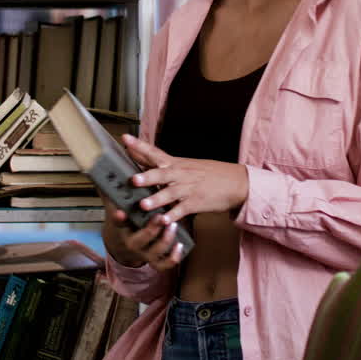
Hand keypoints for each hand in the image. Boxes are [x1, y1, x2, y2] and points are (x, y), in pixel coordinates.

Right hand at [100, 198, 184, 270]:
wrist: (125, 245)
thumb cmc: (125, 221)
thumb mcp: (116, 206)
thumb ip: (111, 190)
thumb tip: (95, 169)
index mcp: (122, 228)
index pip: (117, 222)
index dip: (119, 218)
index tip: (120, 212)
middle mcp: (132, 242)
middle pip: (140, 239)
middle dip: (150, 229)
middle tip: (159, 216)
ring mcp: (145, 253)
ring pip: (155, 251)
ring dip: (165, 240)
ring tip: (173, 226)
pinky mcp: (155, 260)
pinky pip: (165, 264)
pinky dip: (173, 257)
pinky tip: (180, 246)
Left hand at [123, 134, 248, 224]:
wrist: (235, 182)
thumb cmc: (209, 173)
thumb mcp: (187, 165)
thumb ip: (165, 165)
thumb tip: (142, 159)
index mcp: (176, 163)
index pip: (154, 152)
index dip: (139, 145)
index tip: (125, 138)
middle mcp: (180, 174)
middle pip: (161, 174)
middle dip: (146, 176)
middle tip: (133, 179)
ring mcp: (188, 189)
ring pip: (169, 194)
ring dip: (156, 199)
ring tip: (143, 205)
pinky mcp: (195, 203)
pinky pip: (181, 210)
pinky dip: (172, 216)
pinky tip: (163, 221)